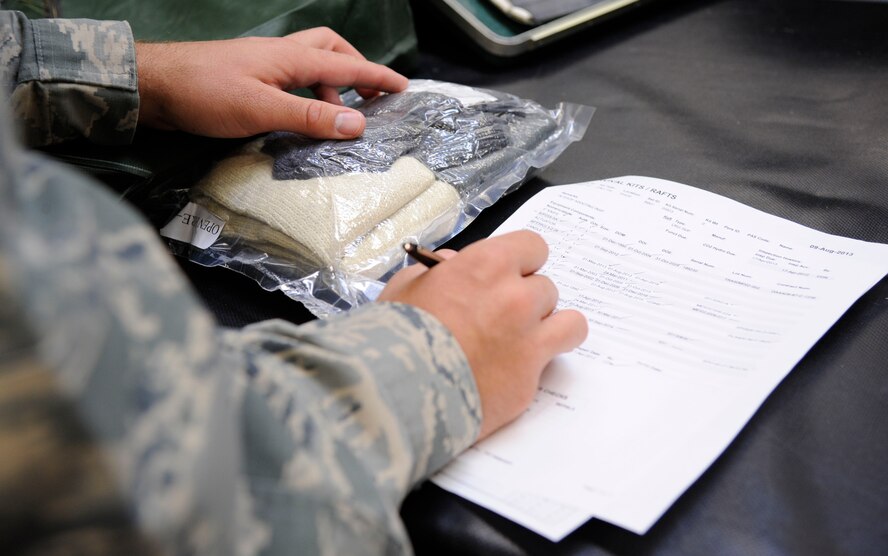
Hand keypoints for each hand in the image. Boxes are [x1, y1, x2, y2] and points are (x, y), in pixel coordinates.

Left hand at [135, 27, 407, 138]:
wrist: (154, 85)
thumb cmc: (204, 92)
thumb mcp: (263, 109)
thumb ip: (310, 118)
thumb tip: (356, 125)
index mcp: (291, 59)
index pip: (345, 67)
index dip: (376, 77)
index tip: (403, 88)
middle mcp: (281, 56)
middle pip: (330, 51)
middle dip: (355, 69)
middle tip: (370, 96)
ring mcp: (263, 65)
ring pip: (310, 64)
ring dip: (330, 87)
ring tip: (336, 119)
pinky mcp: (248, 78)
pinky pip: (292, 79)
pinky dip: (307, 94)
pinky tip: (300, 116)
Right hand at [379, 231, 587, 438]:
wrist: (397, 390)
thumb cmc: (394, 336)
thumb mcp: (404, 288)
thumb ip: (434, 270)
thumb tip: (454, 262)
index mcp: (486, 266)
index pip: (533, 246)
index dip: (521, 262)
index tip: (509, 275)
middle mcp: (515, 297)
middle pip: (546, 287)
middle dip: (527, 301)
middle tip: (502, 318)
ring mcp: (528, 339)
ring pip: (568, 322)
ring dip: (550, 328)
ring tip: (526, 342)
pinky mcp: (530, 379)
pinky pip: (555, 361)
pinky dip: (543, 362)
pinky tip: (518, 369)